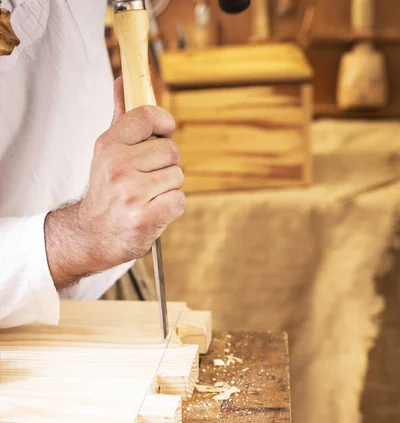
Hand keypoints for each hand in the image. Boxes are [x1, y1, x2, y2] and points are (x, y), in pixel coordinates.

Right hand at [45, 77, 184, 289]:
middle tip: (147, 178)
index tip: (164, 132)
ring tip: (148, 197)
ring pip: (177, 177)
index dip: (164, 124)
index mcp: (109, 145)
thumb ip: (121, 117)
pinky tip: (154, 210)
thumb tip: (123, 81)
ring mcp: (131, 194)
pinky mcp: (145, 218)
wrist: (93, 234)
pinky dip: (172, 208)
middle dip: (166, 166)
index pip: (148, 116)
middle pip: (171, 151)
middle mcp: (118, 167)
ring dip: (169, 188)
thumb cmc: (106, 190)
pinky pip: (179, 201)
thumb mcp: (108, 151)